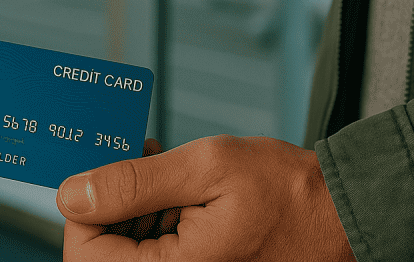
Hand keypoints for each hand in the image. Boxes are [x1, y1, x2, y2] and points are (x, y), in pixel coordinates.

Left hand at [56, 134, 356, 260]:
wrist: (341, 215)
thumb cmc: (286, 192)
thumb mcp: (206, 168)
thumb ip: (134, 183)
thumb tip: (72, 194)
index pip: (85, 253)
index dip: (85, 206)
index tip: (109, 167)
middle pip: (104, 253)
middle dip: (113, 203)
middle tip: (139, 160)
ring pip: (128, 251)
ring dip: (134, 208)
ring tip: (165, 171)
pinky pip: (156, 252)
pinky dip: (156, 218)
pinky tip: (178, 191)